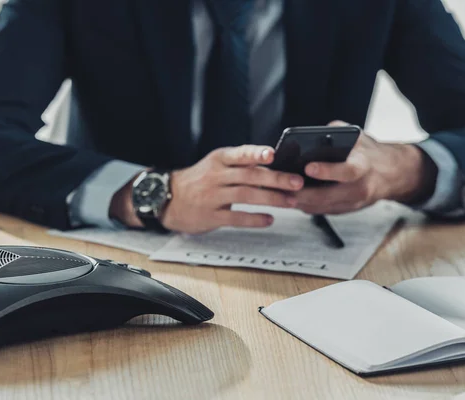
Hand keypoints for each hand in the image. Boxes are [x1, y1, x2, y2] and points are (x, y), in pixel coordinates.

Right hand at [110, 145, 304, 233]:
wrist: (167, 198)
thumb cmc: (199, 180)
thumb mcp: (215, 165)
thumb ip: (240, 164)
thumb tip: (275, 165)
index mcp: (218, 160)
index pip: (240, 154)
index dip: (256, 153)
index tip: (273, 154)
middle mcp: (215, 176)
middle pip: (249, 176)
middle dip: (276, 179)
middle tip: (297, 182)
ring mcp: (212, 196)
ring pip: (246, 196)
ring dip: (271, 199)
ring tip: (291, 202)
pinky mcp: (210, 216)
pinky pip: (235, 218)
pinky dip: (254, 219)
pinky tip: (269, 219)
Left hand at [291, 121, 437, 214]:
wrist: (392, 174)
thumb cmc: (369, 152)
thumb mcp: (358, 136)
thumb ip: (336, 132)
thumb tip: (311, 133)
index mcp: (364, 166)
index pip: (346, 171)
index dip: (327, 170)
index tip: (308, 167)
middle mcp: (360, 188)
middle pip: (328, 196)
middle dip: (304, 193)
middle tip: (282, 188)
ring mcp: (353, 203)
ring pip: (322, 207)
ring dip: (300, 202)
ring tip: (280, 194)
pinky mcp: (346, 210)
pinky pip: (323, 211)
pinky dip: (306, 206)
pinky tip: (291, 199)